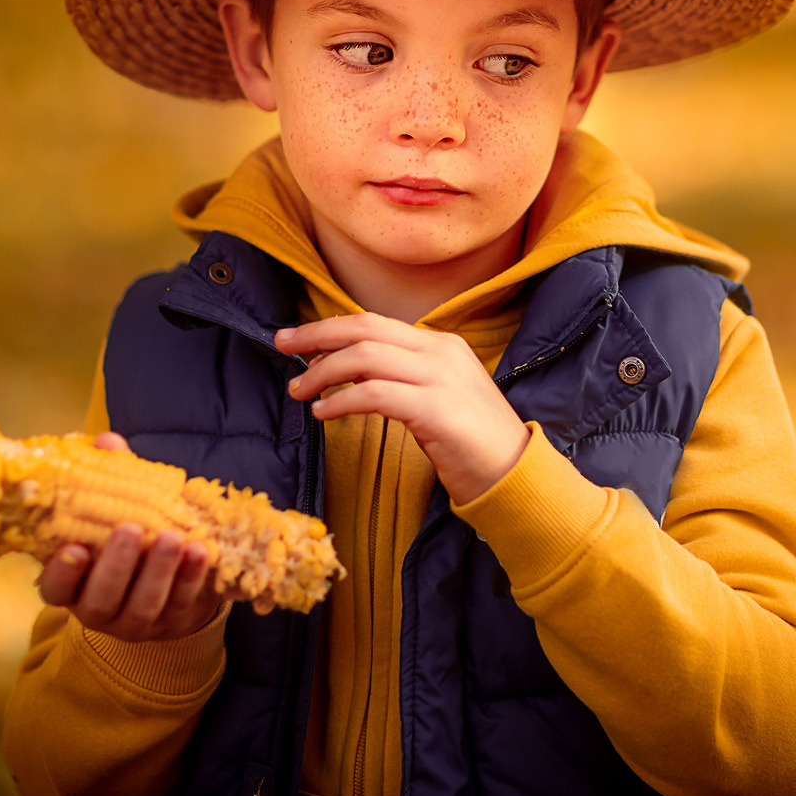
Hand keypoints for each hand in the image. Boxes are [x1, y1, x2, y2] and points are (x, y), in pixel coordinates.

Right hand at [35, 432, 225, 641]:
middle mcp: (99, 610)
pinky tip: (199, 550)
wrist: (170, 583)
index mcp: (74, 585)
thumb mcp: (114, 511)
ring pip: (144, 605)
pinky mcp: (175, 620)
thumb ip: (108, 479)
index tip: (74, 548)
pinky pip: (182, 601)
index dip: (62, 573)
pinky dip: (192, 577)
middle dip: (116, 566)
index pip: (55, 589)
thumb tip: (107, 443)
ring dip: (159, 571)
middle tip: (130, 529)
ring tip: (172, 537)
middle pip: (101, 600)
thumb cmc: (130, 540)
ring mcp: (138, 621)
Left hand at [277, 314, 529, 504]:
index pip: (374, 322)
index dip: (330, 328)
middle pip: (364, 329)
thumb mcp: (440, 395)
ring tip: (300, 391)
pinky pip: (375, 394)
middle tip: (281, 346)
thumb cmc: (471, 442)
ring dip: (323, 371)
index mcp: (441, 344)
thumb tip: (352, 374)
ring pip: (365, 356)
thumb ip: (405, 377)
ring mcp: (440, 378)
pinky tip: (324, 414)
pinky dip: (342, 401)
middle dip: (316, 336)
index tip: (296, 340)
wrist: (514, 473)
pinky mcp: (435, 409)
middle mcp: (441, 352)